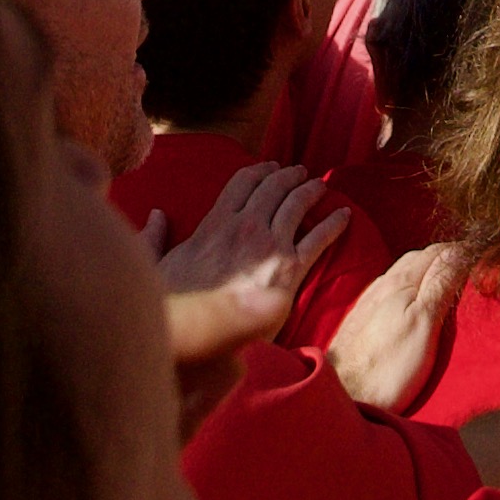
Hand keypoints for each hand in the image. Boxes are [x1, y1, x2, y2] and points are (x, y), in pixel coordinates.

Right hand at [148, 155, 348, 427]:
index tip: (271, 167)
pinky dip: (334, 223)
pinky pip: (319, 238)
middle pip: (274, 187)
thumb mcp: (156, 266)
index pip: (243, 182)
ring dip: (311, 191)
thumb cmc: (176, 304)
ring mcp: (270, 245)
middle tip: (300, 172)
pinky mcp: (291, 268)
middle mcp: (246, 226)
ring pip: (298, 204)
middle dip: (289, 176)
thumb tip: (156, 215)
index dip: (261, 170)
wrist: (203, 332)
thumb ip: (154, 237)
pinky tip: (345, 215)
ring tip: (320, 186)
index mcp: (215, 222)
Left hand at [326, 236, 471, 414]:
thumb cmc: (388, 367)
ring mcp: (369, 300)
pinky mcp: (360, 318)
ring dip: (427, 270)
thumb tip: (461, 250)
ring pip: (404, 272)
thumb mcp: (424, 324)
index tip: (485, 259)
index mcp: (401, 281)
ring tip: (448, 283)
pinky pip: (390, 288)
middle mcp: (382, 283)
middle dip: (447, 257)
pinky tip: (414, 301)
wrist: (343, 398)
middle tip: (472, 269)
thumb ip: (441, 284)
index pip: (439, 251)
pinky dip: (410, 286)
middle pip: (421, 257)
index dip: (464, 252)